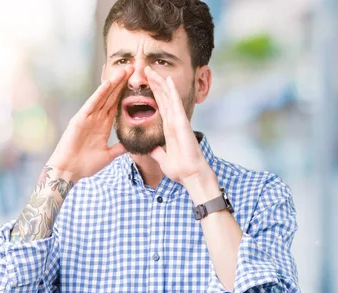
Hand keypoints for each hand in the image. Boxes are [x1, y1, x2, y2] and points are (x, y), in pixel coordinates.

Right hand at [47, 67, 133, 180]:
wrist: (69, 171)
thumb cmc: (85, 164)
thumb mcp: (108, 155)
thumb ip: (118, 148)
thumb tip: (131, 145)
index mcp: (103, 125)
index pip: (116, 105)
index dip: (125, 93)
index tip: (135, 83)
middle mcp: (96, 118)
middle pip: (111, 97)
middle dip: (121, 83)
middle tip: (133, 68)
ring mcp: (88, 117)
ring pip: (103, 97)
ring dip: (113, 83)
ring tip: (123, 71)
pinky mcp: (79, 119)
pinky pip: (92, 104)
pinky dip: (100, 94)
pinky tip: (108, 84)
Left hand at [145, 66, 219, 201]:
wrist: (191, 175)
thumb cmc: (181, 169)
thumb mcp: (164, 159)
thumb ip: (159, 152)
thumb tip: (152, 149)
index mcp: (169, 129)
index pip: (160, 107)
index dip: (153, 94)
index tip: (146, 83)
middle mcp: (174, 122)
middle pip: (163, 98)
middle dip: (155, 84)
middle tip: (146, 70)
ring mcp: (178, 120)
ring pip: (168, 97)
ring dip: (160, 83)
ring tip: (151, 70)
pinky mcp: (182, 122)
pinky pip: (175, 104)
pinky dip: (171, 91)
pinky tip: (167, 80)